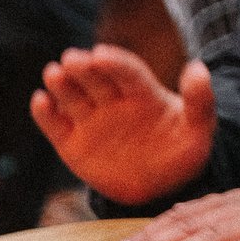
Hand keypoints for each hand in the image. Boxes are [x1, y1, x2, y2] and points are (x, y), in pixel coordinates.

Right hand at [31, 45, 213, 206]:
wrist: (161, 186)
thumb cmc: (182, 151)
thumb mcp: (199, 128)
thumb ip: (200, 100)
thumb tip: (198, 68)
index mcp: (143, 93)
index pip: (127, 72)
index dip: (115, 63)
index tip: (101, 54)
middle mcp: (113, 101)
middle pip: (96, 80)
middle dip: (84, 68)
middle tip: (72, 58)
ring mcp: (91, 121)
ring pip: (73, 98)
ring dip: (62, 85)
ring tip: (54, 72)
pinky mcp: (72, 143)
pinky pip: (56, 126)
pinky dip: (45, 114)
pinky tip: (40, 101)